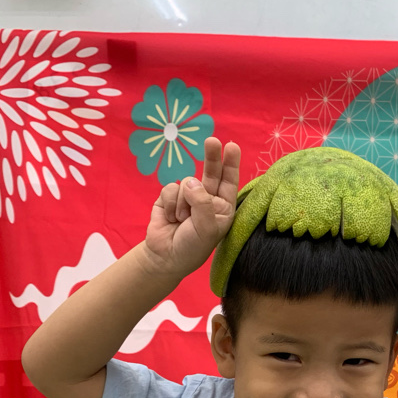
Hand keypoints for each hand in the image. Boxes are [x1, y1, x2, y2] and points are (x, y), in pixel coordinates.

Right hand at [143, 137, 240, 277]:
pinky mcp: (169, 197)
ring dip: (184, 203)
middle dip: (212, 156)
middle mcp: (208, 199)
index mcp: (223, 208)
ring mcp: (188, 196)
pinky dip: (171, 204)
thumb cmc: (193, 246)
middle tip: (212, 141)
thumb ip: (203, 203)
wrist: (165, 257)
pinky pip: (170, 188)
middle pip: (211, 172)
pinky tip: (171, 218)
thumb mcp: (206, 228)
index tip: (232, 146)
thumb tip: (191, 181)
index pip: (229, 181)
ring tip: (182, 221)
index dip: (231, 164)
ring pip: (187, 183)